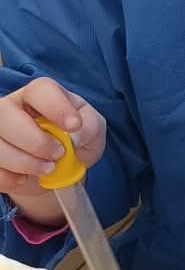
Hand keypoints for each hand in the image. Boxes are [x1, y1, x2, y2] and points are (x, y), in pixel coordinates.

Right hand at [0, 80, 106, 223]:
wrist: (58, 169)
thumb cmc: (74, 140)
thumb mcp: (92, 129)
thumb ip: (90, 127)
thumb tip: (75, 136)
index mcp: (38, 95)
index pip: (40, 90)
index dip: (56, 107)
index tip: (75, 126)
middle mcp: (10, 108)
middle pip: (5, 115)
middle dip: (36, 141)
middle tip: (59, 154)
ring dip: (24, 163)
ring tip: (48, 169)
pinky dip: (10, 179)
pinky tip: (25, 178)